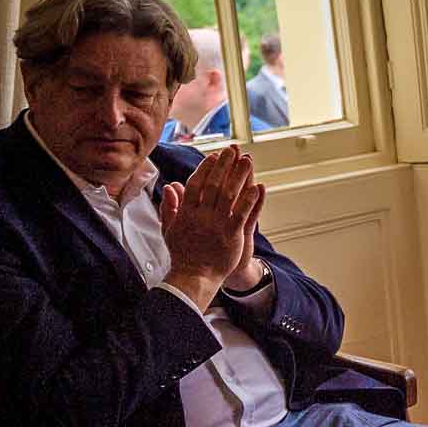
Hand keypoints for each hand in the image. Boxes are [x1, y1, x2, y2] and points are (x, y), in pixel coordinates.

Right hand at [160, 147, 263, 305]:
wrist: (194, 276)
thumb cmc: (183, 254)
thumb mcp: (169, 229)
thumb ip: (170, 206)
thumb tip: (170, 186)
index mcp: (186, 212)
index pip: (196, 184)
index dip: (206, 168)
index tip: (215, 156)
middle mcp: (200, 215)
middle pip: (213, 184)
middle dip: (224, 165)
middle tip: (233, 150)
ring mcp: (216, 224)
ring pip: (229, 195)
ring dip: (239, 176)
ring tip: (248, 161)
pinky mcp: (231, 234)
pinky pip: (242, 213)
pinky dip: (250, 200)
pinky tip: (258, 187)